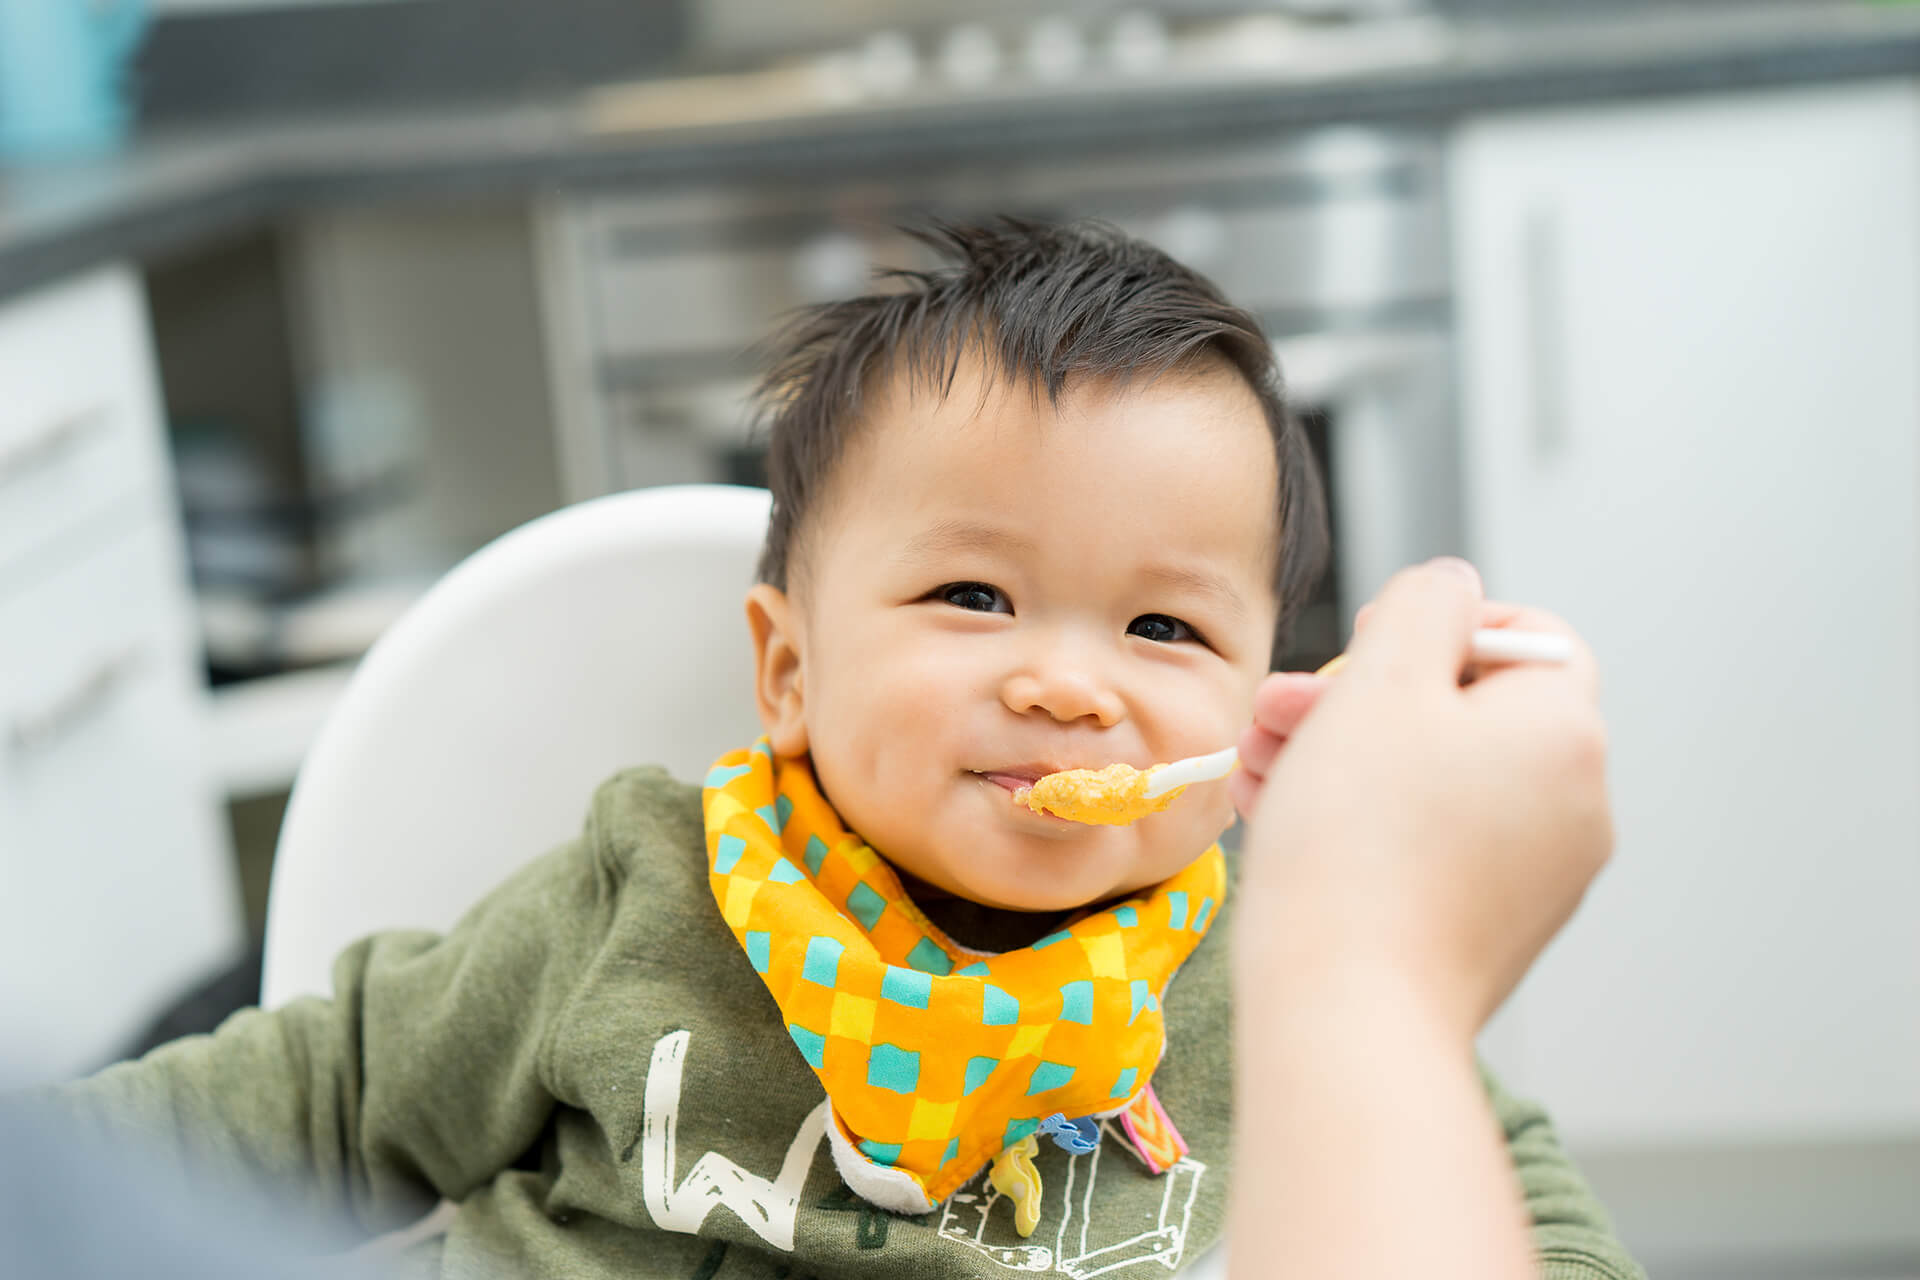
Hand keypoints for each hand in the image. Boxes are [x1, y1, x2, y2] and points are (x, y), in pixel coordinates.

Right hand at [1236, 558, 1613, 1041]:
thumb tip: (1452, 584)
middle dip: (1361, 697)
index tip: (1362, 645)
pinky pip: (1429, 842)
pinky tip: (1282, 817)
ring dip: (1345, 755)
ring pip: (1436, 778)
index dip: (1440, 624)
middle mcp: (1574, 804)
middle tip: (1277, 710)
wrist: (1346, 1012)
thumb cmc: (1359, 844)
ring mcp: (1536, 876)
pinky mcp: (1488, 928)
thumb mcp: (1382, 682)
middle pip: (1467, 710)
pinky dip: (1364, 819)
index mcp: (1566, 732)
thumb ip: (1423, 605)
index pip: (1527, 636)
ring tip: (1260, 766)